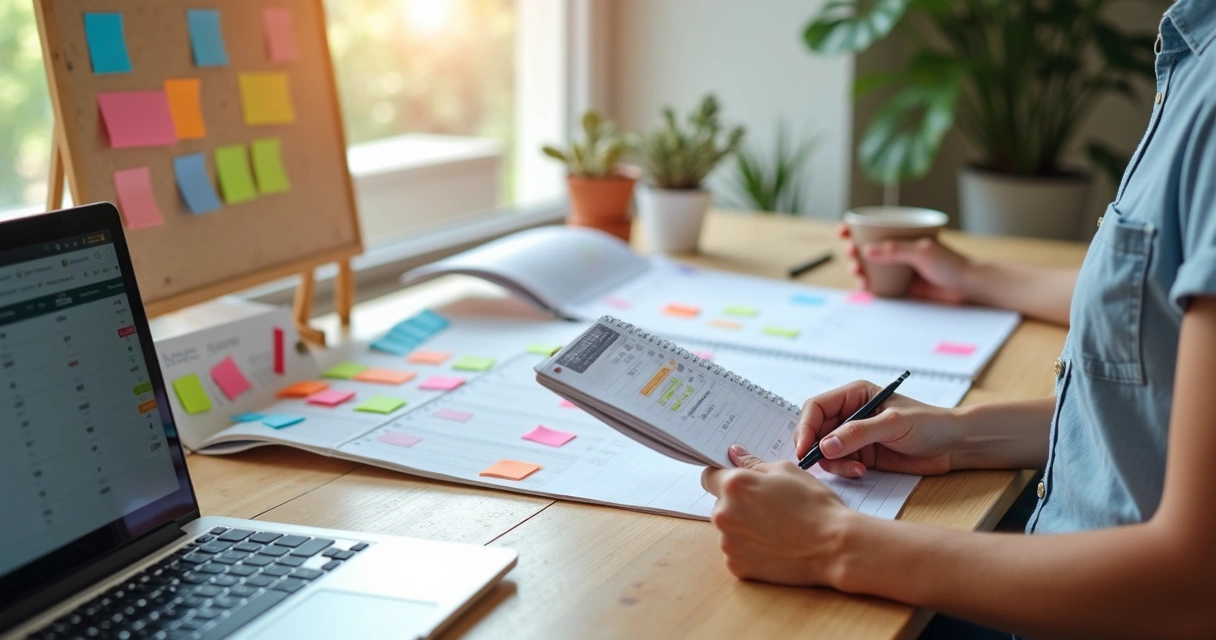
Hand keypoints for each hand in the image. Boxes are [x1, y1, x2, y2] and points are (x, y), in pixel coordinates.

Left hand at [701, 445, 855, 585]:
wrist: (834, 546)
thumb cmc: (814, 505)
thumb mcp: (786, 471)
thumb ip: (753, 463)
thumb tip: (734, 454)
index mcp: (734, 485)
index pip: (709, 476)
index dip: (722, 478)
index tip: (736, 484)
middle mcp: (724, 514)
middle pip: (720, 505)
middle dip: (738, 505)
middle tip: (768, 508)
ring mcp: (728, 542)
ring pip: (728, 530)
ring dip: (743, 528)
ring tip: (775, 529)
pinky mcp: (736, 566)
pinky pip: (736, 552)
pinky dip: (750, 550)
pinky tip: (773, 546)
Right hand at [796, 380, 960, 476]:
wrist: (953, 445)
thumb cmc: (929, 423)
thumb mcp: (892, 424)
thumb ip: (858, 433)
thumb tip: (825, 445)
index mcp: (854, 395)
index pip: (816, 407)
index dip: (805, 426)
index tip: (804, 447)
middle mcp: (850, 414)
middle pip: (815, 430)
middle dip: (816, 447)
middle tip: (817, 464)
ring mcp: (854, 436)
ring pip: (825, 450)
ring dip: (833, 462)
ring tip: (855, 468)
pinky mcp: (862, 455)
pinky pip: (839, 463)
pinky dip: (845, 470)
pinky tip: (861, 471)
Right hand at [837, 223, 973, 303]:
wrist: (970, 286)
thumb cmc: (952, 264)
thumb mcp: (923, 251)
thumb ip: (895, 250)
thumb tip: (867, 250)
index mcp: (902, 236)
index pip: (873, 229)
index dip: (854, 229)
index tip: (843, 230)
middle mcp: (897, 252)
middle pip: (866, 249)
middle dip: (852, 250)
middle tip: (851, 252)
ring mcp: (898, 270)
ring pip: (869, 268)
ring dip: (857, 269)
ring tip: (857, 271)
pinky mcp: (901, 288)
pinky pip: (878, 287)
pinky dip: (867, 286)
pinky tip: (864, 286)